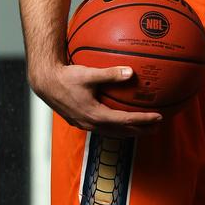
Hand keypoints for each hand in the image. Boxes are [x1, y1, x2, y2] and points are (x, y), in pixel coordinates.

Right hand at [29, 63, 162, 137]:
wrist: (46, 84)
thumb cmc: (66, 77)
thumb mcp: (89, 74)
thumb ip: (111, 74)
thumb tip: (131, 72)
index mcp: (95, 115)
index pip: (125, 121)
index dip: (144, 120)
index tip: (159, 117)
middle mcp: (91, 124)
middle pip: (122, 131)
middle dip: (141, 130)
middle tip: (158, 127)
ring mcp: (85, 125)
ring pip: (113, 133)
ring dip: (130, 131)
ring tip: (145, 128)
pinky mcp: (81, 121)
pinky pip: (104, 129)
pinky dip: (117, 127)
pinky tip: (122, 121)